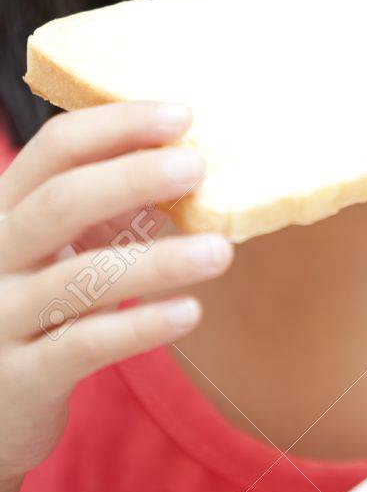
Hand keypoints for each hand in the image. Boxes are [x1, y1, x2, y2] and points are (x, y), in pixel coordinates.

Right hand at [0, 102, 232, 485]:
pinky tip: (190, 312)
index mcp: (6, 210)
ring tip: (220, 250)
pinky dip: (140, 327)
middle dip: (131, 177)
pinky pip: (84, 345)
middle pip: (59, 201)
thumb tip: (187, 159)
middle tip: (197, 167)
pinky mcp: (22, 376)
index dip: (117, 126)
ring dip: (156, 261)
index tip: (182, 115)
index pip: (54, 149)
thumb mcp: (61, 250)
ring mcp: (1, 316)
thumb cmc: (38, 312)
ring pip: (78, 277)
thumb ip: (107, 209)